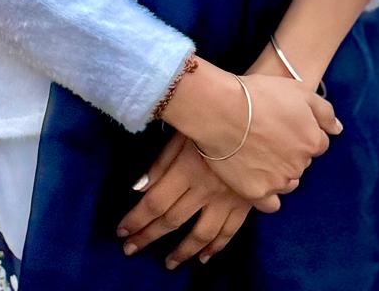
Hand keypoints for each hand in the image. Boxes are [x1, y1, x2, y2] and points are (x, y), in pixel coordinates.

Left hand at [115, 129, 298, 270]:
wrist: (257, 114)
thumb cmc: (214, 117)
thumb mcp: (183, 133)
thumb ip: (161, 162)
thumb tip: (138, 188)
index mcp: (187, 169)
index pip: (155, 203)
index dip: (136, 220)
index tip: (121, 232)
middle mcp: (205, 188)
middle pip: (172, 220)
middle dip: (149, 237)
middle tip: (132, 250)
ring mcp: (227, 197)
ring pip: (201, 233)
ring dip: (182, 251)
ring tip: (169, 263)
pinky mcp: (247, 200)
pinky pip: (230, 230)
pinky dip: (217, 246)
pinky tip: (205, 257)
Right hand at [192, 70, 339, 205]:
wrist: (221, 110)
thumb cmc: (259, 95)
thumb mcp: (299, 91)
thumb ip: (324, 112)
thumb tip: (338, 129)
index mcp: (312, 141)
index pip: (318, 143)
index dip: (301, 132)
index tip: (284, 124)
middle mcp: (299, 165)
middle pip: (301, 163)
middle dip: (290, 152)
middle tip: (269, 136)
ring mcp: (278, 182)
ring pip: (288, 183)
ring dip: (280, 172)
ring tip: (259, 154)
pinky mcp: (257, 193)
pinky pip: (270, 203)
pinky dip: (267, 195)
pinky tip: (258, 180)